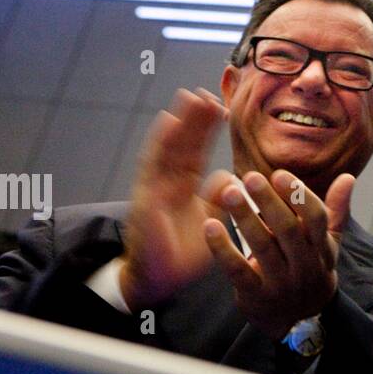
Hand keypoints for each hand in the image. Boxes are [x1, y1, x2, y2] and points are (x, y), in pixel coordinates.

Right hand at [119, 88, 230, 310]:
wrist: (158, 280)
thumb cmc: (181, 254)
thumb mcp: (210, 222)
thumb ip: (219, 199)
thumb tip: (227, 176)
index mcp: (184, 187)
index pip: (197, 151)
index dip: (208, 131)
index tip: (223, 108)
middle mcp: (168, 182)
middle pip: (184, 143)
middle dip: (196, 119)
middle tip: (210, 93)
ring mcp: (154, 186)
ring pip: (169, 146)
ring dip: (180, 122)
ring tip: (191, 96)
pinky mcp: (145, 196)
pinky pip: (152, 164)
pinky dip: (159, 142)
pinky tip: (168, 121)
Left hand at [203, 169, 354, 340]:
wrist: (300, 321)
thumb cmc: (311, 270)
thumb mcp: (328, 244)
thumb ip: (335, 209)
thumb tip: (347, 177)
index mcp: (321, 248)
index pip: (316, 219)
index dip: (299, 197)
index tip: (280, 175)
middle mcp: (303, 265)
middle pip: (288, 230)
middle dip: (269, 202)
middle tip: (250, 177)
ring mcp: (280, 282)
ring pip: (263, 247)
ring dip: (245, 218)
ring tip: (229, 193)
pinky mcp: (255, 296)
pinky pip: (238, 271)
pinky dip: (223, 249)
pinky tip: (210, 227)